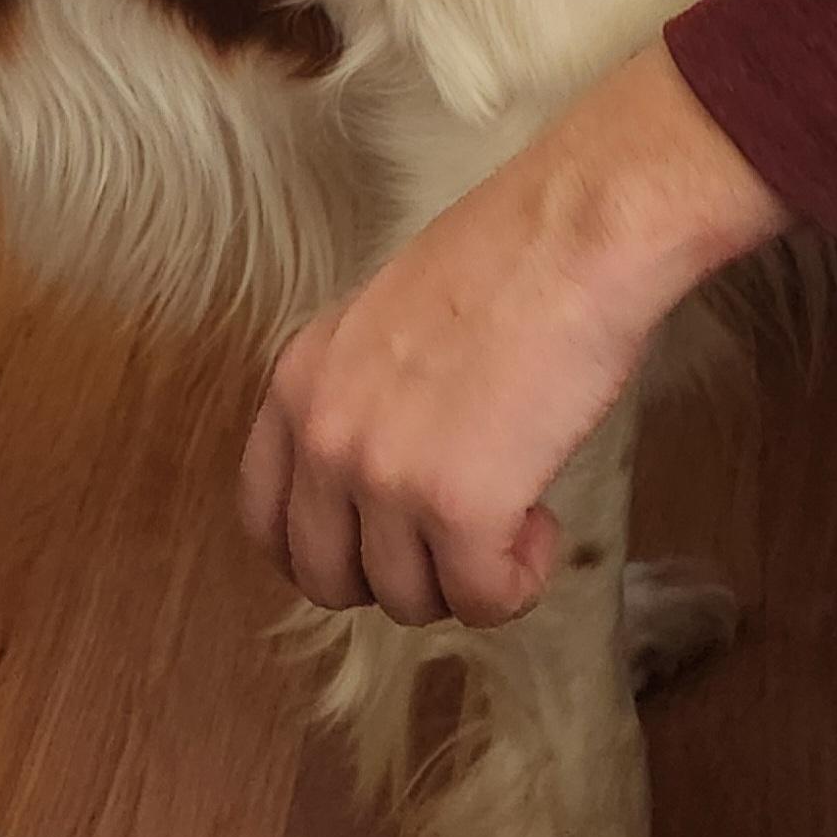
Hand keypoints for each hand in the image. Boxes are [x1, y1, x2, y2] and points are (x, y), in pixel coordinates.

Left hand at [238, 46, 787, 629]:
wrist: (572, 236)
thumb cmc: (507, 263)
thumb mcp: (385, 326)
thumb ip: (362, 398)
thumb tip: (384, 475)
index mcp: (298, 382)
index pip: (264, 516)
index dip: (325, 550)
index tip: (379, 545)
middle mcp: (322, 435)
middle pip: (324, 577)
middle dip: (396, 577)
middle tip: (457, 538)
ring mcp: (383, 476)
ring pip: (406, 599)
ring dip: (466, 576)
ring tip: (515, 510)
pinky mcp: (458, 508)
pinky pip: (480, 601)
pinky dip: (518, 582)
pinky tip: (543, 524)